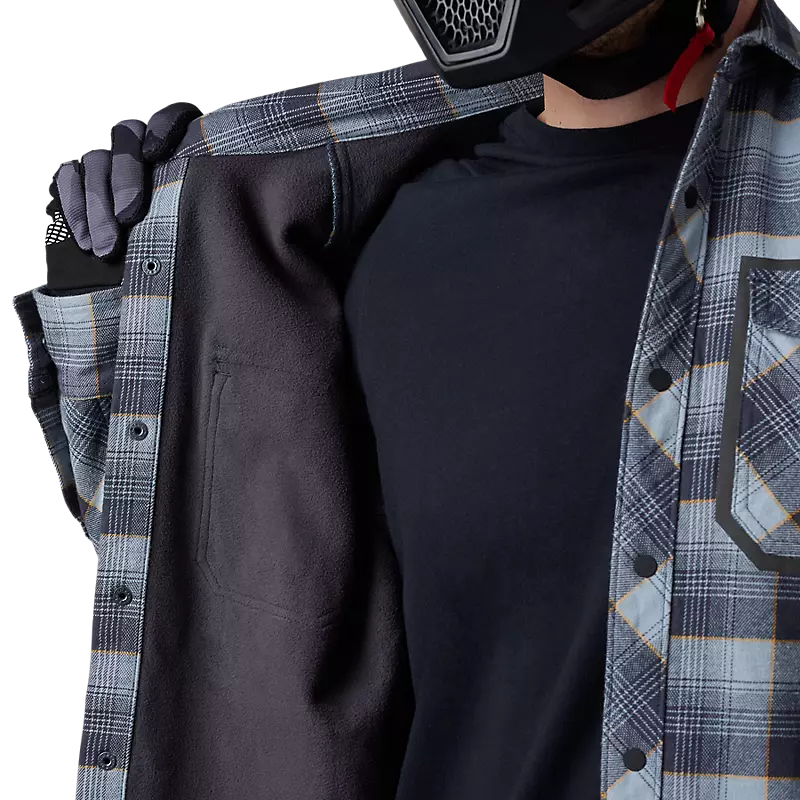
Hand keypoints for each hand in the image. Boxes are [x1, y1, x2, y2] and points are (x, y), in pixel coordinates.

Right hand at [45, 102, 201, 291]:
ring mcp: (111, 160)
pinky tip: (84, 237)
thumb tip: (212, 217)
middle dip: (125, 180)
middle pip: (127, 137)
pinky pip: (68, 175)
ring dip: (97, 204)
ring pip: (96, 159)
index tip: (155, 154)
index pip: (175, 116)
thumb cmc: (190, 248)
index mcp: (183, 151)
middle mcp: (144, 147)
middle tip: (127, 219)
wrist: (156, 276)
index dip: (164, 126)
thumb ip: (208, 217)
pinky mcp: (82, 177)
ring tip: (106, 247)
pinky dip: (74, 204)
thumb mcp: (206, 234)